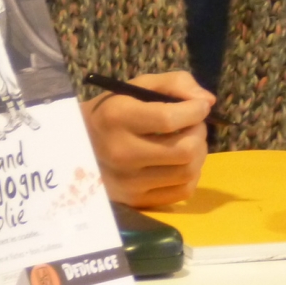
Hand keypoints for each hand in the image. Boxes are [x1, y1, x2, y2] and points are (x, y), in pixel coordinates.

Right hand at [82, 70, 213, 207]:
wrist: (78, 147)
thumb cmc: (114, 111)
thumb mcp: (137, 86)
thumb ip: (175, 84)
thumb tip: (208, 101)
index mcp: (118, 117)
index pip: (168, 119)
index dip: (195, 111)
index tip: (200, 106)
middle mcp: (121, 153)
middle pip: (184, 150)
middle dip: (199, 133)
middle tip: (194, 125)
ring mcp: (127, 182)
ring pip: (187, 172)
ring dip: (198, 154)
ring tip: (188, 142)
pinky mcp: (134, 201)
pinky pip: (182, 192)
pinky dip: (191, 175)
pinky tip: (180, 162)